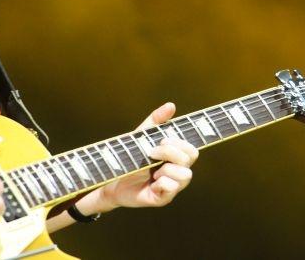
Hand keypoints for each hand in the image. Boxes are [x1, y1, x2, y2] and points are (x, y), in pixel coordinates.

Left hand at [82, 103, 198, 213]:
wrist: (111, 178)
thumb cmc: (130, 158)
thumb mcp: (142, 136)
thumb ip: (156, 121)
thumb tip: (171, 105)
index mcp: (177, 158)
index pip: (192, 150)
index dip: (180, 143)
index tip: (162, 141)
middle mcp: (178, 172)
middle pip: (190, 159)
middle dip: (170, 152)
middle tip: (151, 153)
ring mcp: (173, 186)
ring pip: (185, 175)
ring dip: (166, 169)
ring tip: (153, 172)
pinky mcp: (163, 198)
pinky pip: (171, 188)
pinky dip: (161, 182)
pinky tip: (151, 183)